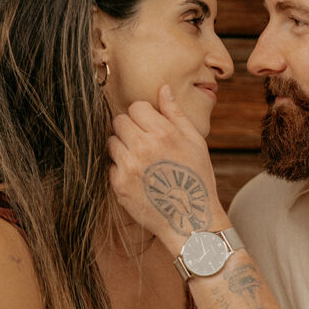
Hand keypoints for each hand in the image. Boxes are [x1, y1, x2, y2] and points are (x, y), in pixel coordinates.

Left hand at [107, 85, 229, 253]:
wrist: (190, 219)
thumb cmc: (197, 178)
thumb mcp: (195, 142)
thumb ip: (176, 114)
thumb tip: (163, 89)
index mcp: (163, 133)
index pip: (136, 107)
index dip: (143, 115)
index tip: (150, 125)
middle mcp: (142, 147)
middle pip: (120, 121)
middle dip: (130, 127)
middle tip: (144, 141)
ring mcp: (128, 167)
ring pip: (111, 141)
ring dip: (123, 146)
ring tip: (141, 159)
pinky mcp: (119, 185)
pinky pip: (111, 164)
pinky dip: (121, 167)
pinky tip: (138, 176)